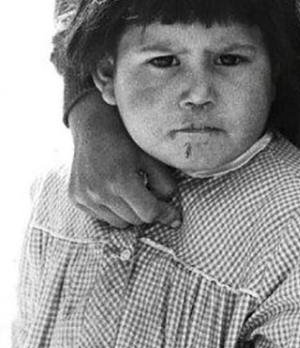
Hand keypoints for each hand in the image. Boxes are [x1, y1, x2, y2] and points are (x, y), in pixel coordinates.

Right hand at [68, 91, 180, 227]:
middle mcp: (99, 192)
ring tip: (133, 192)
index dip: (165, 214)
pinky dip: (113, 210)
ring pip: (119, 222)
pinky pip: (102, 217)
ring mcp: (85, 197)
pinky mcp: (76, 199)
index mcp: (120, 180)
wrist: (94, 125)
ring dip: (130, 213)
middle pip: (135, 220)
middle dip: (148, 211)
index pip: (148, 213)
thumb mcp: (151, 157)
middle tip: (153, 197)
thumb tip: (170, 211)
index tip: (175, 216)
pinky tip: (115, 191)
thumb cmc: (127, 139)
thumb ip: (164, 184)